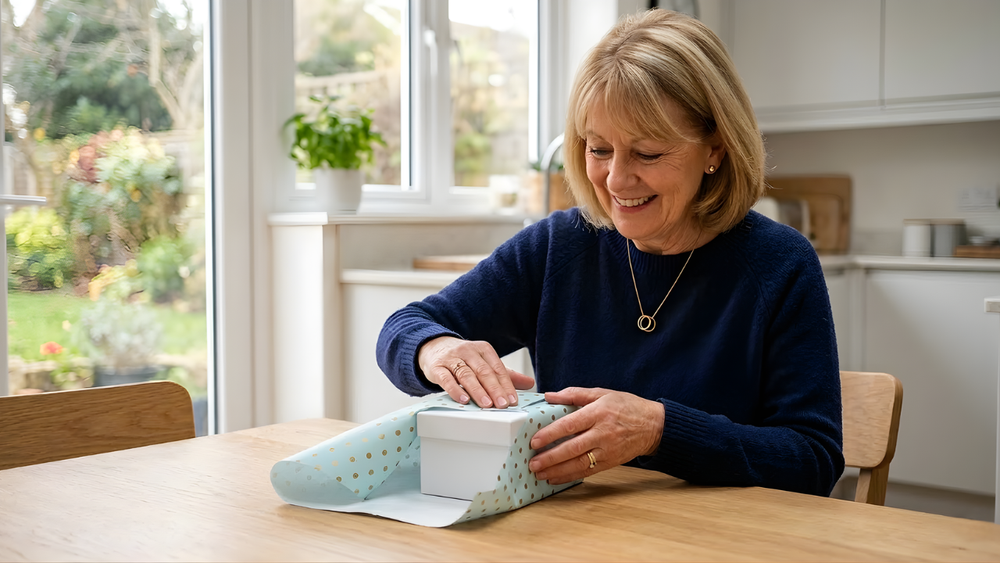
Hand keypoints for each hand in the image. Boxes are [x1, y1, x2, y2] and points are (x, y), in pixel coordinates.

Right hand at [417, 336, 534, 407]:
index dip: (506, 385)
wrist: (432, 347)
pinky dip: (455, 390)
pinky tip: (463, 400)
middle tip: (503, 405)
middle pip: (484, 371)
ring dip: (478, 391)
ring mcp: (451, 358)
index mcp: (483, 349)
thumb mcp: (484, 362)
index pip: (497, 368)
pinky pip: (446, 379)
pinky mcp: (437, 367)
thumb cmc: (462, 358)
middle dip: (495, 389)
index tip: (513, 400)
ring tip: (487, 405)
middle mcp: (468, 351)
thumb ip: (506, 374)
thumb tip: (530, 383)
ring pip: (466, 375)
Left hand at [527, 387, 664, 483]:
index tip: (535, 441)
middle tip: (533, 463)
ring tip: (539, 473)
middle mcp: (603, 433)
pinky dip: (570, 476)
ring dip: (557, 470)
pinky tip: (555, 478)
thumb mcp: (602, 393)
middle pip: (573, 448)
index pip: (571, 425)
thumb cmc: (627, 407)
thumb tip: (550, 396)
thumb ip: (575, 394)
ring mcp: (607, 450)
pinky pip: (587, 472)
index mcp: (599, 413)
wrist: (654, 426)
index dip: (551, 434)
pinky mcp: (610, 462)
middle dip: (551, 458)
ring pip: (579, 463)